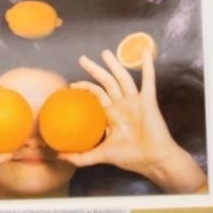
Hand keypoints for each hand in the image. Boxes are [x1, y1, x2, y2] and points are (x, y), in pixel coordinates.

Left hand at [62, 49, 205, 193]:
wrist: (153, 160)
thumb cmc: (131, 158)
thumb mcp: (102, 155)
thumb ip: (82, 156)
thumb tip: (59, 156)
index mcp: (113, 115)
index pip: (97, 96)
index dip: (85, 88)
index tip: (72, 85)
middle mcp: (123, 105)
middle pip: (106, 82)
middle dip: (94, 70)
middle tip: (82, 59)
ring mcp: (135, 101)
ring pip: (122, 78)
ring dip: (114, 65)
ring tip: (105, 53)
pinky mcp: (148, 101)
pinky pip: (147, 81)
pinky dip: (147, 66)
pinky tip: (144, 52)